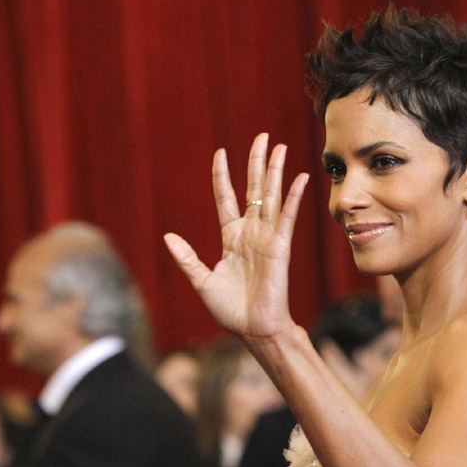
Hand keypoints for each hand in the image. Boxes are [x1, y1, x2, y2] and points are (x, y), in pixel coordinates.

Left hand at [164, 134, 308, 339]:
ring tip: (279, 146)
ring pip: (271, 196)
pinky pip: (287, 216)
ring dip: (275, 171)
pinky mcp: (280, 246)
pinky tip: (299, 177)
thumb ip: (187, 258)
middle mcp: (251, 232)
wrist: (254, 329)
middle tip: (263, 137)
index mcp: (231, 237)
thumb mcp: (202, 281)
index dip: (222, 176)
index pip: (226, 198)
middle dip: (257, 162)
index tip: (221, 153)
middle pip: (253, 188)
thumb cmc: (230, 310)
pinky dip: (293, 196)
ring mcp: (267, 237)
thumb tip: (167, 237)